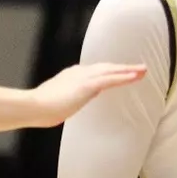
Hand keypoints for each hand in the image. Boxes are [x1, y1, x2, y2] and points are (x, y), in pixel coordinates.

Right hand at [26, 63, 146, 126]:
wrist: (33, 107)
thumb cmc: (39, 109)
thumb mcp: (55, 104)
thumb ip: (64, 101)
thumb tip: (66, 106)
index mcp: (70, 76)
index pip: (94, 72)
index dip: (108, 72)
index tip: (118, 73)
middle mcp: (78, 73)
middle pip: (105, 68)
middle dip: (122, 68)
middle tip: (138, 68)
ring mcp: (83, 78)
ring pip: (111, 71)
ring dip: (128, 70)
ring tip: (143, 70)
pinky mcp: (87, 85)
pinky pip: (110, 79)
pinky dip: (124, 76)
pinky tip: (136, 76)